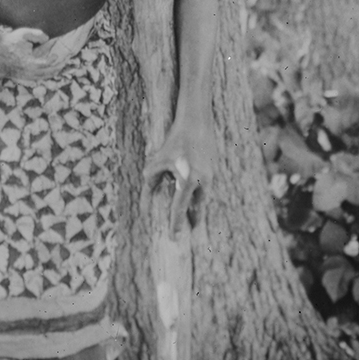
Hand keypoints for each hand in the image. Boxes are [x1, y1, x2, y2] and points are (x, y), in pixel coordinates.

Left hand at [143, 119, 214, 238]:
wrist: (196, 122)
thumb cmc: (174, 141)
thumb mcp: (157, 161)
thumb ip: (150, 182)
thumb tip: (145, 202)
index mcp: (188, 180)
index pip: (180, 208)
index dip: (176, 224)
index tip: (174, 238)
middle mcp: (202, 180)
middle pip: (198, 208)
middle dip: (194, 220)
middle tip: (190, 233)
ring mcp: (210, 175)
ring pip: (204, 198)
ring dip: (198, 209)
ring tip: (194, 221)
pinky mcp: (213, 169)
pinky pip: (205, 188)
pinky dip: (200, 195)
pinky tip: (195, 197)